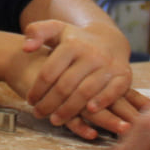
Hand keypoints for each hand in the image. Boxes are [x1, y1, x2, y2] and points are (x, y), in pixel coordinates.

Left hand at [9, 19, 145, 137]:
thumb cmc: (77, 40)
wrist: (110, 40)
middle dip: (49, 104)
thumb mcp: (56, 29)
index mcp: (72, 44)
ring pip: (85, 92)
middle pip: (65, 86)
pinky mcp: (123, 75)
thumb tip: (26, 47)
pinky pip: (112, 92)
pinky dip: (101, 102)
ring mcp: (109, 65)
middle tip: (39, 114)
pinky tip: (88, 112)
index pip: (49, 72)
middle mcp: (92, 53)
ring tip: (55, 119)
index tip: (30, 100)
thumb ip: (37, 32)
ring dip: (68, 110)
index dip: (37, 89)